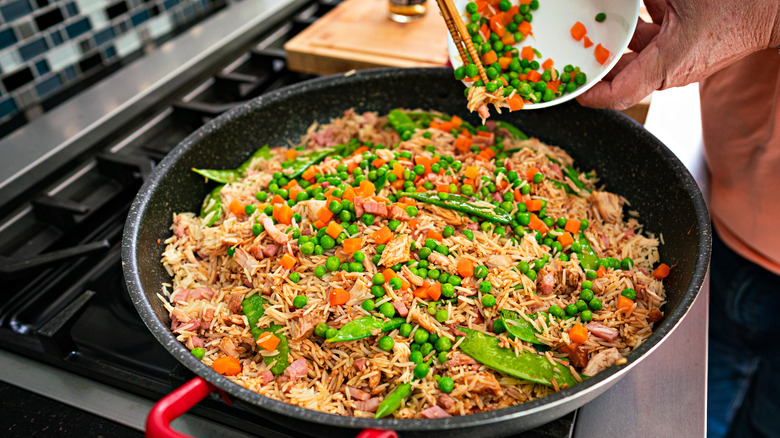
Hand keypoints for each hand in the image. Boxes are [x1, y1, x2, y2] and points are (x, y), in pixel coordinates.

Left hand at [576, 0, 779, 109]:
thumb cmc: (741, 4)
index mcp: (666, 67)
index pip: (616, 95)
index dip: (588, 94)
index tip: (569, 84)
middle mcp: (669, 67)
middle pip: (619, 69)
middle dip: (595, 55)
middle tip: (572, 42)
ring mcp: (678, 54)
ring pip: (634, 47)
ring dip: (615, 32)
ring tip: (594, 19)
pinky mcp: (687, 40)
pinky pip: (653, 31)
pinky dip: (638, 17)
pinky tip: (629, 2)